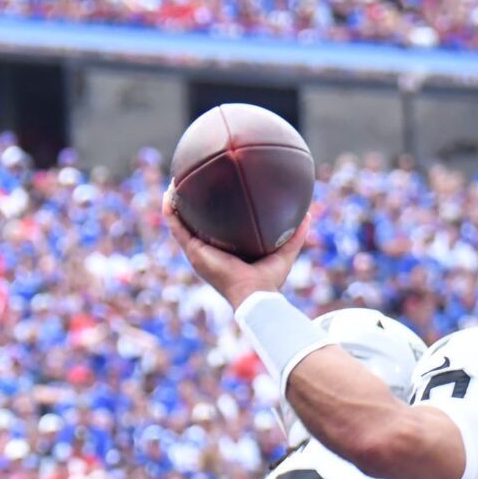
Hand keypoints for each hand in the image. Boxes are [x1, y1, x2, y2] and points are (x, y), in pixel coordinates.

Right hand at [163, 190, 309, 310]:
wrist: (253, 295)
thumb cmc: (268, 281)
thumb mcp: (284, 253)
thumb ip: (295, 235)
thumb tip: (308, 214)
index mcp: (225, 254)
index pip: (216, 232)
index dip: (212, 216)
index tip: (214, 196)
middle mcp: (208, 252)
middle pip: (194, 226)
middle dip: (190, 207)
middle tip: (190, 185)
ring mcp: (198, 252)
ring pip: (180, 224)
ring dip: (174, 204)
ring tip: (174, 183)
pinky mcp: (193, 252)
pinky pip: (176, 227)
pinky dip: (170, 210)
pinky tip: (169, 192)